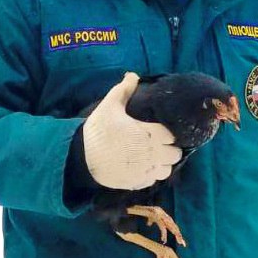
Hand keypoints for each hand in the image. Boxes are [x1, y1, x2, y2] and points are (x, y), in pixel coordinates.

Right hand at [82, 72, 181, 189]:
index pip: (172, 135)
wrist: (82, 157)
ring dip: (163, 164)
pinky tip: (141, 167)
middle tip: (157, 145)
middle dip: (169, 149)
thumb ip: (124, 90)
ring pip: (168, 169)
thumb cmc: (98, 130)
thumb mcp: (110, 105)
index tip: (159, 132)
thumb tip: (133, 75)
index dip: (167, 133)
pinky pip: (153, 180)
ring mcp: (146, 170)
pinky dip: (151, 175)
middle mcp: (153, 153)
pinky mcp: (138, 182)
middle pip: (175, 154)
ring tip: (152, 158)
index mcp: (150, 133)